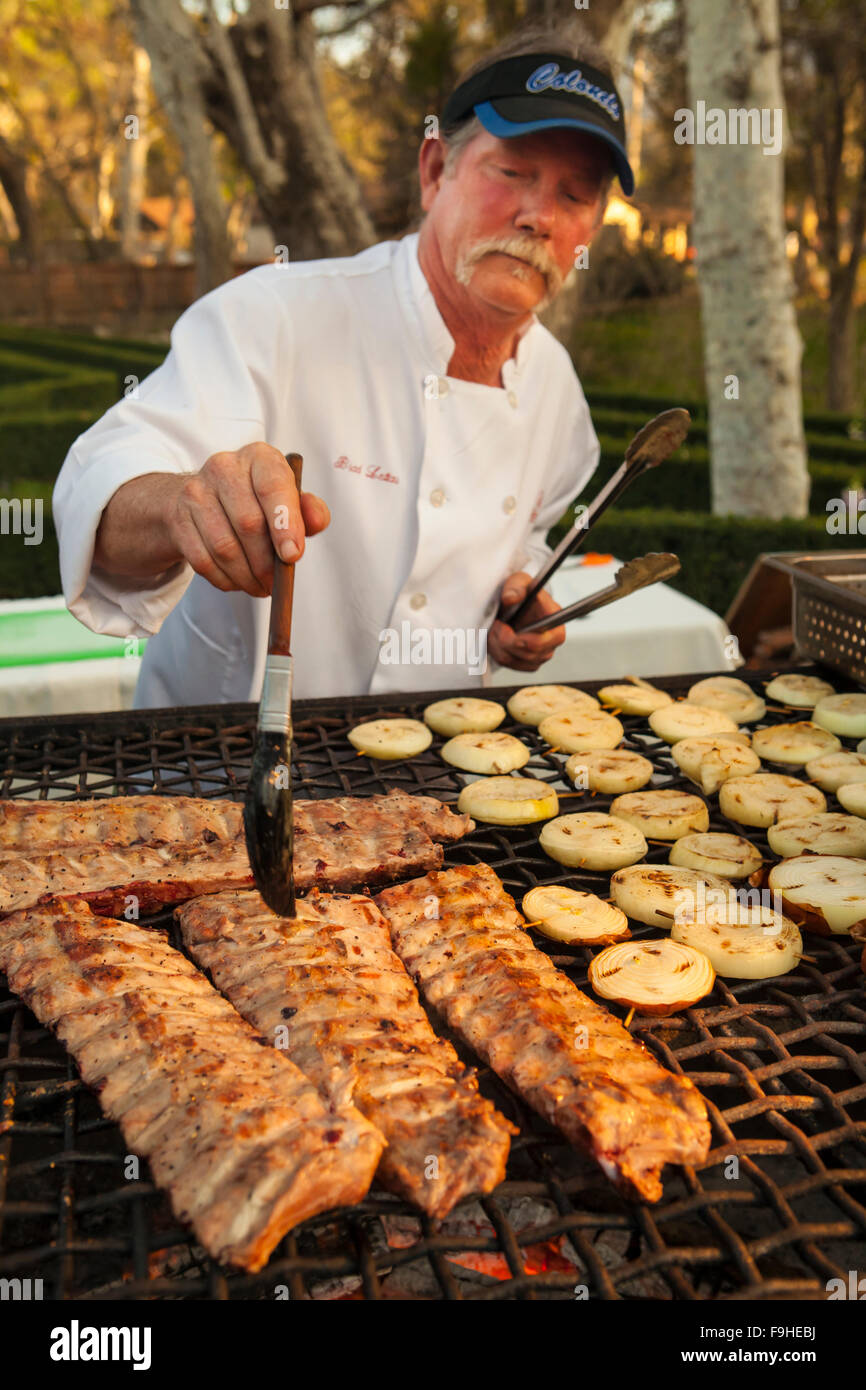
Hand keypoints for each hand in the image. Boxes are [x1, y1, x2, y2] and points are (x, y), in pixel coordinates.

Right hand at [165, 442, 329, 596]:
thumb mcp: (286, 499)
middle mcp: (225, 467)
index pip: (273, 486)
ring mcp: (196, 492)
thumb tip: (317, 521)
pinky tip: (236, 580)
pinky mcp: (179, 519)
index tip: (292, 555)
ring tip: (259, 586)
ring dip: (246, 577)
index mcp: (259, 457)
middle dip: (266, 563)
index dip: (285, 523)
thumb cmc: (254, 500)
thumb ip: (308, 510)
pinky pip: (204, 561)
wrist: (200, 500)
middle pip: (248, 523)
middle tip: (275, 582)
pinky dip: (225, 579)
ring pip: (225, 548)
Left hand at [488, 571, 565, 671]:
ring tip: (494, 628)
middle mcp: (553, 640)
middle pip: (528, 653)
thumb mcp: (518, 581)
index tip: (503, 627)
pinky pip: (510, 664)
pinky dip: (497, 652)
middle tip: (495, 625)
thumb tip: (511, 598)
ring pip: (515, 660)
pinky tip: (496, 638)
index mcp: (555, 620)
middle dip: (504, 640)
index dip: (522, 640)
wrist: (514, 604)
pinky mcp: (530, 662)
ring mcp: (542, 654)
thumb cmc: (520, 591)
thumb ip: (515, 587)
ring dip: (497, 645)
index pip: (543, 640)